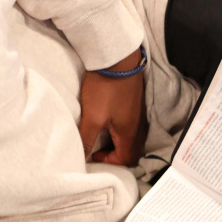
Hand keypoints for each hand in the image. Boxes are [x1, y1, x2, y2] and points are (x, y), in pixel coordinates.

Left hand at [77, 47, 147, 165]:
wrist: (118, 59)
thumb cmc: (105, 89)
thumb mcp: (92, 117)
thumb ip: (87, 139)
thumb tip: (83, 159)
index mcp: (129, 133)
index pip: (126, 159)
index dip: (109, 162)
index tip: (94, 154)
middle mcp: (137, 126)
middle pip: (129, 150)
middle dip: (113, 154)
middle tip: (96, 149)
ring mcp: (137, 113)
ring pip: (129, 137)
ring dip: (115, 141)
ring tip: (99, 136)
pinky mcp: (134, 103)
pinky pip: (128, 124)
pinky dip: (117, 129)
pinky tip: (105, 120)